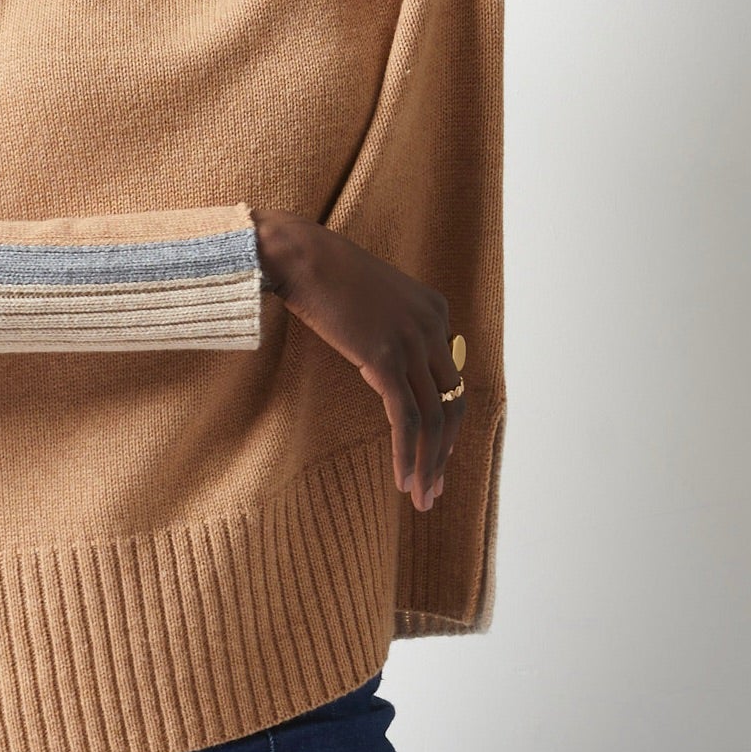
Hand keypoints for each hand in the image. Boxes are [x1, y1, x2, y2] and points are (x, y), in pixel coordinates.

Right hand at [256, 210, 465, 512]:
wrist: (298, 255)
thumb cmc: (323, 274)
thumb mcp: (372, 299)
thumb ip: (388, 329)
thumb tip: (381, 368)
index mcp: (435, 310)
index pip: (452, 378)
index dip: (447, 422)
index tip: (439, 453)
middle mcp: (433, 325)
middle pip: (451, 403)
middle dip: (445, 451)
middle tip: (436, 487)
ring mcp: (411, 341)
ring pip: (433, 418)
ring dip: (429, 463)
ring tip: (421, 497)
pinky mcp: (385, 358)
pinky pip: (406, 419)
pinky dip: (407, 454)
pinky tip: (402, 480)